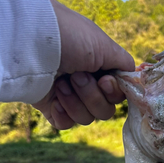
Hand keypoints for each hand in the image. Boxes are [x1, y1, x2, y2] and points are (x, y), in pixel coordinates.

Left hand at [33, 0, 134, 129]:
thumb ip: (124, 63)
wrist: (30, 43)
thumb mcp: (104, 45)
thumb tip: (133, 75)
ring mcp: (68, 96)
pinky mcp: (51, 107)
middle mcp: (86, 82)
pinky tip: (55, 100)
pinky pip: (67, 124)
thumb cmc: (69, 38)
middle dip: (92, 96)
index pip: (118, 94)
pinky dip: (64, 114)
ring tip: (61, 84)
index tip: (103, 81)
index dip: (113, 93)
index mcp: (99, 68)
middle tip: (76, 76)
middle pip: (105, 111)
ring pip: (87, 118)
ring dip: (76, 102)